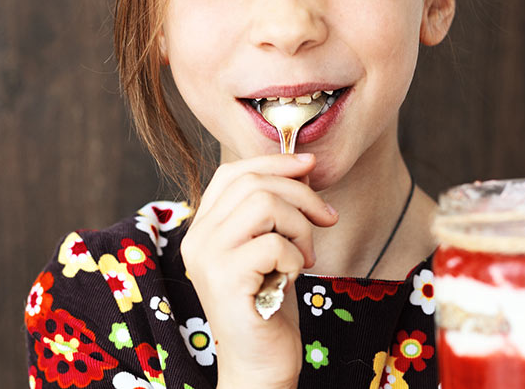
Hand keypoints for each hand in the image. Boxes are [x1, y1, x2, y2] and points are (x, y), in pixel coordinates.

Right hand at [181, 153, 338, 388]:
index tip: (310, 164)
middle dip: (301, 195)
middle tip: (327, 219)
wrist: (260, 362)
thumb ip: (274, 209)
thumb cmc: (269, 303)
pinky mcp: (226, 279)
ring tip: (305, 256)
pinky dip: (296, 257)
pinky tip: (292, 277)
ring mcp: (207, 258)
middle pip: (253, 183)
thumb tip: (303, 165)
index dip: (275, 161)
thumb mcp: (271, 246)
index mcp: (203, 226)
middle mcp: (197, 238)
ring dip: (300, 227)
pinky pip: (274, 243)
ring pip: (264, 204)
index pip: (232, 172)